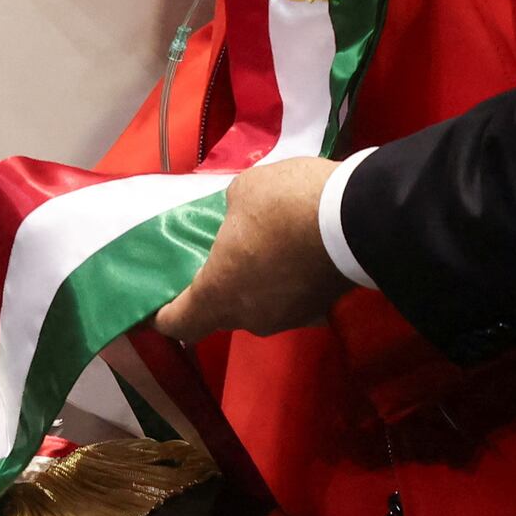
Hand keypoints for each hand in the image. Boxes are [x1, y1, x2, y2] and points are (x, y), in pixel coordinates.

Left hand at [152, 155, 347, 341]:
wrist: (358, 218)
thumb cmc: (285, 205)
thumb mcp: (243, 191)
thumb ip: (230, 214)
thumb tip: (239, 222)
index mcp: (217, 293)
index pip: (177, 323)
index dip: (163, 315)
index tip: (157, 305)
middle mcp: (248, 317)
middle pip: (220, 313)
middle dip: (217, 289)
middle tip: (221, 257)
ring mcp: (286, 318)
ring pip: (258, 307)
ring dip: (256, 284)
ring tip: (267, 249)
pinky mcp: (318, 310)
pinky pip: (289, 300)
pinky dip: (287, 283)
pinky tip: (297, 254)